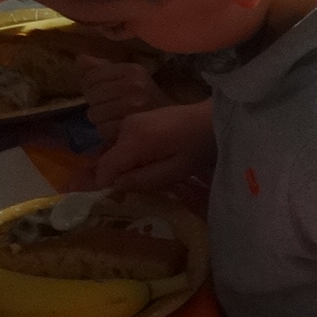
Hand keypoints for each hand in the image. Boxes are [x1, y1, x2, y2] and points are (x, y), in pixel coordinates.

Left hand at [78, 54, 166, 133]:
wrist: (175, 124)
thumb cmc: (147, 99)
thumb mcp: (129, 78)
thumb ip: (103, 68)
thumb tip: (80, 58)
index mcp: (133, 70)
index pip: (91, 76)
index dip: (90, 86)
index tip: (103, 92)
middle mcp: (134, 85)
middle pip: (91, 95)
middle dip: (96, 103)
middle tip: (110, 106)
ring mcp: (134, 106)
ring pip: (94, 114)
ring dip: (101, 119)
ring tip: (115, 117)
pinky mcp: (132, 126)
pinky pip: (102, 129)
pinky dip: (107, 131)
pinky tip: (118, 128)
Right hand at [88, 101, 212, 191]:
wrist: (212, 118)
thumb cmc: (198, 147)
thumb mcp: (175, 170)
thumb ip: (143, 180)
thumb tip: (114, 185)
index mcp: (134, 140)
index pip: (105, 166)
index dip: (105, 184)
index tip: (114, 198)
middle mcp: (126, 127)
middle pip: (111, 159)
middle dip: (120, 176)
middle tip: (139, 188)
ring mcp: (131, 121)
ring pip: (117, 152)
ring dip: (128, 166)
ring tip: (151, 174)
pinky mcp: (137, 120)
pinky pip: (125, 143)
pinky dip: (133, 156)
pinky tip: (152, 161)